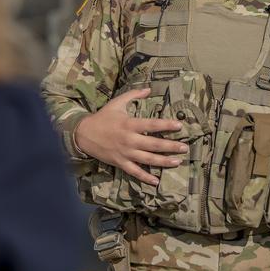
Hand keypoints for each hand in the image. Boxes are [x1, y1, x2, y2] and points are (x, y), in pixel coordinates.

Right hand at [74, 88, 189, 184]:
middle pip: (154, 144)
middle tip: (185, 148)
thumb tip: (149, 89)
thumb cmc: (103, 117)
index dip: (166, 125)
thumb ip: (133, 95)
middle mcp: (130, 140)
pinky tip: (156, 181)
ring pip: (148, 160)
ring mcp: (125, 153)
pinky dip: (145, 178)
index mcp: (130, 124)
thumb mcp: (117, 102)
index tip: (180, 125)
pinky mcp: (120, 163)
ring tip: (177, 162)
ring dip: (163, 162)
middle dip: (171, 146)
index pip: (152, 124)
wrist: (84, 134)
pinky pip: (135, 172)